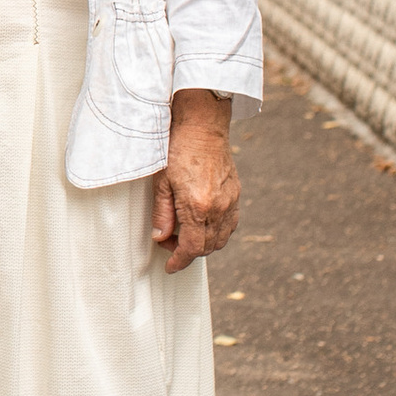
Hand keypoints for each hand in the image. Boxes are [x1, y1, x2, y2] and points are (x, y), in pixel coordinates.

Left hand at [153, 89, 238, 271]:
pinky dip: (217, 232)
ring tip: (184, 233)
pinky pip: (230, 225)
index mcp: (197, 206)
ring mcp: (231, 202)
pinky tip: (202, 224)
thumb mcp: (161, 182)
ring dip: (203, 244)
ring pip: (221, 239)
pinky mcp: (236, 195)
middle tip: (170, 242)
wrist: (203, 127)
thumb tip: (159, 237)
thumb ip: (161, 213)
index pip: (191, 248)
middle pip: (207, 248)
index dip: (179, 261)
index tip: (169, 267)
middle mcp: (218, 208)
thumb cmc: (178, 150)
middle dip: (188, 253)